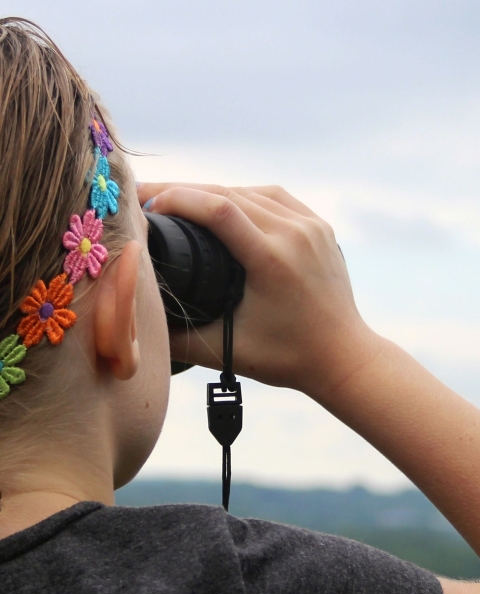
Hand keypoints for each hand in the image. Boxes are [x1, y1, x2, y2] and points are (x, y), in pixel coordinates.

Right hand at [137, 183, 380, 402]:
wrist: (343, 357)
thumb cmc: (287, 359)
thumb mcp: (228, 352)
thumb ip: (177, 339)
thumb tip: (135, 319)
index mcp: (272, 259)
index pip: (217, 208)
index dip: (176, 198)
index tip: (146, 206)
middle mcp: (295, 234)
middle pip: (229, 192)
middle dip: (184, 190)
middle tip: (148, 196)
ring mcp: (311, 226)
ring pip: (251, 191)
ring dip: (212, 191)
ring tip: (179, 199)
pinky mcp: (319, 227)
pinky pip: (275, 198)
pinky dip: (244, 196)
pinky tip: (223, 201)